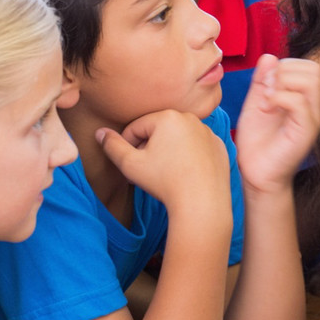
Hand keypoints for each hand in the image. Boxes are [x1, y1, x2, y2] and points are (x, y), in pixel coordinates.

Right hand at [97, 110, 229, 214]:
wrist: (202, 202)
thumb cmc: (164, 182)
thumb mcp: (130, 164)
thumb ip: (112, 146)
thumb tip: (100, 132)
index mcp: (168, 117)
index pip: (136, 127)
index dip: (128, 146)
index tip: (131, 165)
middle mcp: (191, 118)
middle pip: (158, 131)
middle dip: (148, 148)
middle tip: (146, 171)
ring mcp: (208, 132)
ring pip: (178, 138)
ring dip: (168, 151)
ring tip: (164, 173)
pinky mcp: (219, 146)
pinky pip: (196, 147)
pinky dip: (188, 156)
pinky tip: (184, 173)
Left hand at [234, 55, 319, 194]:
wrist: (256, 174)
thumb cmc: (257, 142)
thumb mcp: (255, 103)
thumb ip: (262, 80)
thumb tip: (270, 56)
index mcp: (304, 98)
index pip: (307, 66)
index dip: (284, 65)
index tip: (264, 83)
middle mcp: (314, 106)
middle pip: (313, 69)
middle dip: (284, 71)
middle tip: (265, 90)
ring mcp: (313, 118)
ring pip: (311, 81)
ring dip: (282, 84)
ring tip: (266, 100)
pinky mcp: (306, 132)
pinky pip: (300, 102)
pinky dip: (279, 98)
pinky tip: (267, 109)